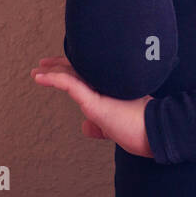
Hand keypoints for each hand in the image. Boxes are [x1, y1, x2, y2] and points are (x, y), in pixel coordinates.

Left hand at [31, 56, 153, 158]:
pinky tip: (40, 77)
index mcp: (112, 90)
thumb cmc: (141, 131)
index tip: (57, 68)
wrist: (157, 132)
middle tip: (44, 64)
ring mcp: (102, 90)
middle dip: (60, 66)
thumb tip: (85, 126)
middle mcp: (107, 85)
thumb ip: (100, 127)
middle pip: (79, 70)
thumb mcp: (115, 129)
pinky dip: (53, 79)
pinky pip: (70, 84)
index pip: (88, 75)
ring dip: (52, 71)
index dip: (72, 70)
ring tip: (38, 70)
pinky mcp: (96, 100)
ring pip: (72, 74)